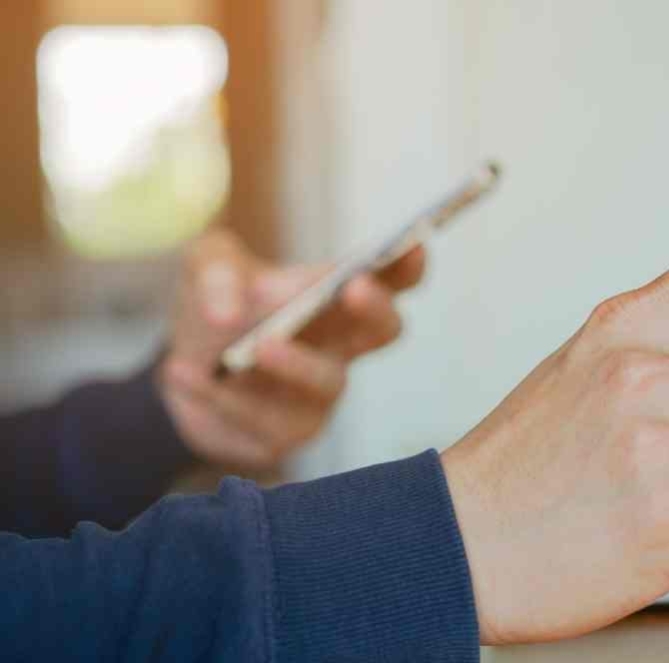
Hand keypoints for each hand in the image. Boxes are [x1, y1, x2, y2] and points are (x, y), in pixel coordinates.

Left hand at [159, 228, 425, 469]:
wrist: (178, 371)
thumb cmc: (214, 308)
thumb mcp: (206, 266)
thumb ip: (216, 270)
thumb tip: (228, 313)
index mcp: (336, 300)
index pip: (390, 280)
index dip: (408, 264)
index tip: (413, 243)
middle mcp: (341, 348)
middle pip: (385, 331)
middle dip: (376, 311)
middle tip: (353, 289)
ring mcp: (319, 396)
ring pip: (328, 383)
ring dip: (297, 363)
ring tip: (259, 346)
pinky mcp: (285, 436)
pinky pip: (262, 420)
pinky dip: (220, 396)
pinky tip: (184, 373)